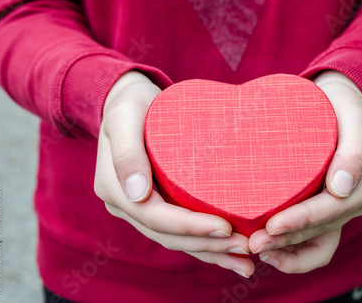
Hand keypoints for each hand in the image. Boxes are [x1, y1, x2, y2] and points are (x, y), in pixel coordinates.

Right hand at [94, 71, 254, 276]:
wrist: (128, 101)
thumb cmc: (129, 105)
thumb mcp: (123, 118)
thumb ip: (126, 152)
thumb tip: (136, 194)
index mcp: (115, 189)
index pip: (156, 218)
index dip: (190, 227)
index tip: (226, 227)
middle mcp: (127, 205)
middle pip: (170, 236)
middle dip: (208, 245)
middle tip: (246, 248)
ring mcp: (142, 208)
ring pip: (178, 240)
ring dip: (211, 252)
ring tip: (246, 261)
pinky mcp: (158, 205)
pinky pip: (181, 232)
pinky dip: (205, 245)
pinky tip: (230, 253)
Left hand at [248, 71, 361, 272]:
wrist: (337, 103)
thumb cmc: (342, 106)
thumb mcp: (354, 118)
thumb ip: (353, 150)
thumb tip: (341, 189)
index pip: (333, 208)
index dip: (303, 220)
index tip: (272, 224)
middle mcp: (358, 200)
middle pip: (323, 229)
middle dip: (288, 239)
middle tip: (253, 243)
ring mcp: (343, 208)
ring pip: (319, 242)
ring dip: (289, 251)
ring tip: (257, 249)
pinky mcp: (328, 210)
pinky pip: (318, 244)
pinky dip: (297, 254)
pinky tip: (271, 253)